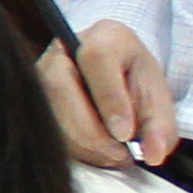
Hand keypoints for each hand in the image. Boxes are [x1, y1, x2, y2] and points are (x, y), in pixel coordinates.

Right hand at [39, 21, 178, 168]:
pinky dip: (75, 149)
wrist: (117, 78)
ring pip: (48, 112)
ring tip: (116, 154)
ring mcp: (40, 73)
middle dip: (92, 131)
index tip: (125, 134)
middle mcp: (62, 51)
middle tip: (121, 154)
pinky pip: (46, 128)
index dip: (109, 98)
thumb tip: (152, 155)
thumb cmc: (136, 83)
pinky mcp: (33, 99)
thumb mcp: (158, 100)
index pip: (96, 58)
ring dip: (84, 144)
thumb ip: (159, 126)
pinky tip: (99, 152)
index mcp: (103, 37)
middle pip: (61, 86)